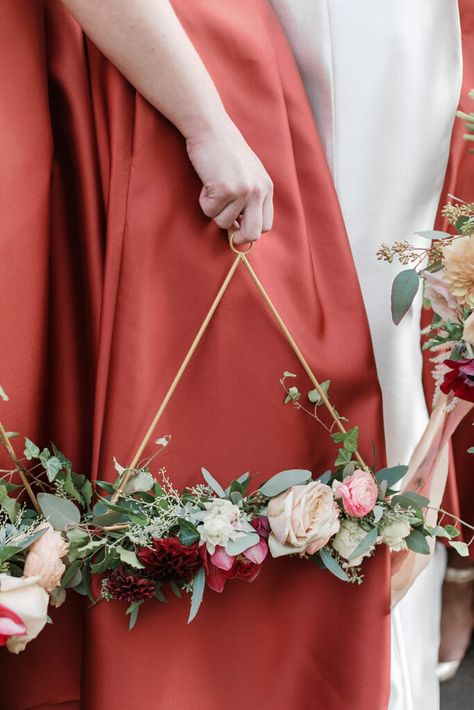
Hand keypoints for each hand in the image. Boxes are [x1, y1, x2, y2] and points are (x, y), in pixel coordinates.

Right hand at [186, 121, 273, 243]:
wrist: (211, 128)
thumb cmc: (224, 151)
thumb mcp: (246, 174)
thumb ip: (247, 200)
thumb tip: (237, 229)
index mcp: (266, 188)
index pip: (265, 225)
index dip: (250, 231)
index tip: (238, 231)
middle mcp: (259, 191)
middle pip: (253, 233)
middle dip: (238, 238)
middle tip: (228, 234)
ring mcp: (243, 191)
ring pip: (224, 223)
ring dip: (214, 211)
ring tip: (212, 188)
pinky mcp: (225, 190)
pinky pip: (209, 211)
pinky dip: (203, 201)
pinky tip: (206, 183)